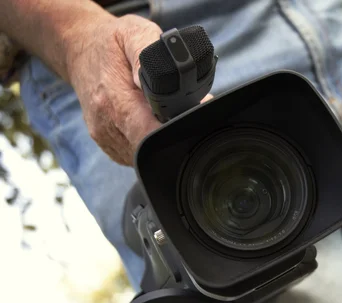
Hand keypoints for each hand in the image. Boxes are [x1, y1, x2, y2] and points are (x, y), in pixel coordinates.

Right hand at [64, 14, 210, 165]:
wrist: (79, 48)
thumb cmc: (111, 42)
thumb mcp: (133, 33)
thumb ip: (148, 57)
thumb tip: (158, 85)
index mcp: (112, 100)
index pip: (148, 133)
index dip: (172, 130)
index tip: (187, 116)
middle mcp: (105, 124)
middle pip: (150, 147)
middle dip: (170, 134)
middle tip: (180, 113)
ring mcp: (105, 138)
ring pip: (144, 155)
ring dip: (158, 139)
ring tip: (162, 114)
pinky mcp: (108, 145)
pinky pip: (135, 154)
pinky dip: (147, 142)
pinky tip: (150, 122)